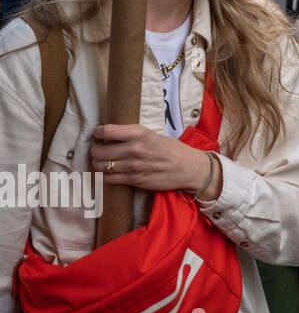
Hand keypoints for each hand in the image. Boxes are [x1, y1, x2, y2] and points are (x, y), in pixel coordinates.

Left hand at [90, 124, 211, 192]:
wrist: (189, 168)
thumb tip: (110, 136)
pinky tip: (110, 172)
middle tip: (99, 150)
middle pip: (99, 151)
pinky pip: (109, 179)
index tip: (97, 134)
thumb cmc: (172, 149)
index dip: (97, 133)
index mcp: (140, 134)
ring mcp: (134, 166)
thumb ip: (133, 136)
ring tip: (103, 162)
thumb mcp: (154, 135)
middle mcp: (135, 149)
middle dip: (95, 151)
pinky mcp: (135, 180)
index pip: (107, 131)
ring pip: (101, 166)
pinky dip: (105, 176)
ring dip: (98, 164)